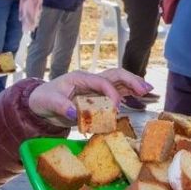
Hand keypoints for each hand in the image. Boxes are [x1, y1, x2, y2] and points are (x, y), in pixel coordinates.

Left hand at [29, 68, 151, 126]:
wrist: (40, 104)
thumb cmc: (44, 99)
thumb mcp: (48, 102)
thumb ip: (61, 106)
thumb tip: (75, 113)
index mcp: (81, 78)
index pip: (102, 82)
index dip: (111, 93)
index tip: (116, 108)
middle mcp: (91, 81)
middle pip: (115, 75)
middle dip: (131, 81)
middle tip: (146, 89)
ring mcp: (95, 88)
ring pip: (119, 82)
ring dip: (134, 86)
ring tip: (150, 92)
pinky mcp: (98, 97)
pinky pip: (117, 93)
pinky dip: (130, 94)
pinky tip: (142, 99)